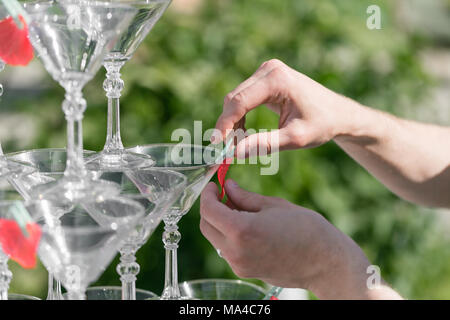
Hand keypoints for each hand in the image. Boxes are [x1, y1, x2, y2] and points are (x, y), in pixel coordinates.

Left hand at [199, 179, 401, 298]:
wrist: (326, 263)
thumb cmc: (306, 229)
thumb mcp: (273, 205)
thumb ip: (245, 197)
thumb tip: (227, 187)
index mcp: (241, 230)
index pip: (208, 210)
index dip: (207, 195)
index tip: (213, 186)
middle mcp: (235, 251)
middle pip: (207, 226)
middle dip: (211, 208)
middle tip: (224, 194)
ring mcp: (239, 265)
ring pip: (216, 239)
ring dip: (220, 222)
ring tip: (239, 208)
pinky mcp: (246, 271)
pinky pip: (228, 250)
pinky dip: (229, 235)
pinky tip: (246, 224)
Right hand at [214, 59, 355, 157]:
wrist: (337, 113)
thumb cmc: (321, 125)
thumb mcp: (295, 138)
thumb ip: (265, 144)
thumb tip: (234, 153)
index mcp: (277, 80)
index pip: (239, 101)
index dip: (224, 124)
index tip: (216, 145)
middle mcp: (269, 70)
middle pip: (234, 98)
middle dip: (227, 124)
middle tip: (226, 150)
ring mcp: (266, 72)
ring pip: (236, 98)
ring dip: (232, 122)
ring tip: (237, 145)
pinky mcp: (265, 78)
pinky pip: (243, 98)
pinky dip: (240, 116)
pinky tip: (243, 134)